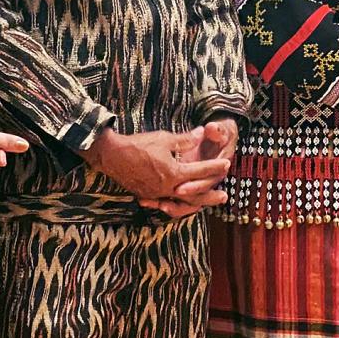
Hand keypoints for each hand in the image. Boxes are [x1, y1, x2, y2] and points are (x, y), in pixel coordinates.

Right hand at [86, 126, 230, 217]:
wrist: (111, 155)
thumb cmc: (138, 145)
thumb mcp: (164, 138)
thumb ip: (185, 139)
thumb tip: (202, 133)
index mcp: (173, 173)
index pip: (200, 171)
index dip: (214, 167)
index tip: (226, 164)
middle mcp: (167, 188)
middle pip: (195, 195)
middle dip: (211, 195)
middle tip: (225, 196)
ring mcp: (156, 194)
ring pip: (181, 203)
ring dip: (195, 203)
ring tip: (205, 204)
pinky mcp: (147, 196)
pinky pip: (166, 203)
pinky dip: (177, 204)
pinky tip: (181, 202)